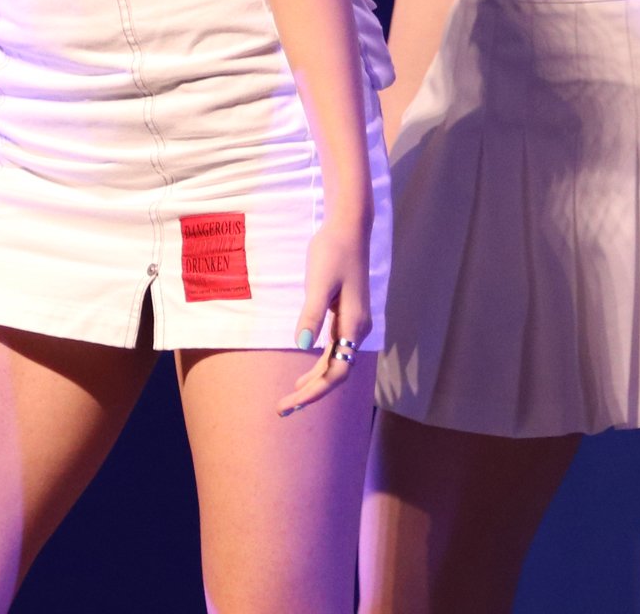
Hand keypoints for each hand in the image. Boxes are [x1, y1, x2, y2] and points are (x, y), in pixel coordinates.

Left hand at [276, 212, 374, 415]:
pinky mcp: (345, 316)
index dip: (315, 392)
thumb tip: (302, 346)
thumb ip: (311, 314)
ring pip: (335, 365)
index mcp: (353, 325)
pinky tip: (302, 376)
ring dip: (314, 384)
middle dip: (311, 393)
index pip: (337, 372)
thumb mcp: (318, 282)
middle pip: (336, 374)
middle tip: (282, 409)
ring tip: (289, 400)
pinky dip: (318, 367)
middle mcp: (357, 330)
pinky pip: (333, 352)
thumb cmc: (332, 251)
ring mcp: (352, 324)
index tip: (292, 402)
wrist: (347, 228)